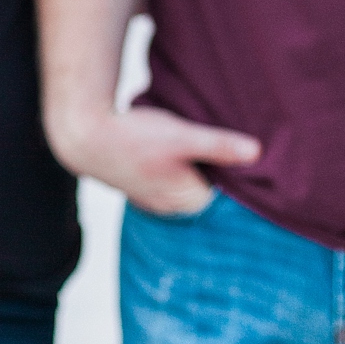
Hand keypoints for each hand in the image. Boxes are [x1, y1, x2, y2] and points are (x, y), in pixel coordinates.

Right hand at [56, 104, 260, 214]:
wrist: (86, 136)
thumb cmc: (135, 138)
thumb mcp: (183, 136)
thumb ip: (220, 146)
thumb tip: (258, 152)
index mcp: (189, 201)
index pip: (226, 193)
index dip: (233, 172)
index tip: (241, 154)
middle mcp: (172, 207)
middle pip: (205, 188)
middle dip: (213, 170)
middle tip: (219, 145)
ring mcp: (152, 198)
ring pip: (184, 183)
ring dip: (189, 167)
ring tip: (190, 144)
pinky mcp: (139, 185)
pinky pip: (166, 179)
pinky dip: (170, 167)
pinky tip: (166, 148)